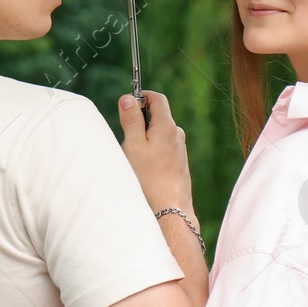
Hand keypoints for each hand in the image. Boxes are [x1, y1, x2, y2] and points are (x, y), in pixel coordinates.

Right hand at [118, 90, 191, 213]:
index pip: (157, 98)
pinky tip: (145, 171)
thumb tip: (128, 98)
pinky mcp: (179, 164)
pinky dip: (152, 153)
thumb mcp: (133, 145)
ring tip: (135, 161)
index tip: (128, 106)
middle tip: (127, 140)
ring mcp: (180, 150)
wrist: (169, 210)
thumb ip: (132, 119)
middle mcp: (177, 136)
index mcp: (167, 126)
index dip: (142, 97)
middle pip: (157, 117)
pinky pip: (163, 150)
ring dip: (145, 140)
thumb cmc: (148, 178)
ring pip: (159, 135)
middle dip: (140, 122)